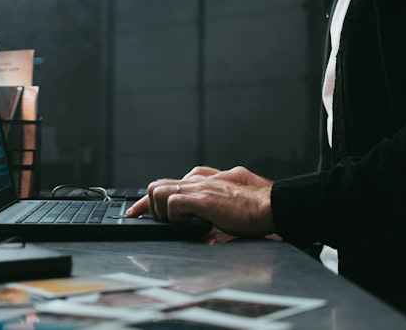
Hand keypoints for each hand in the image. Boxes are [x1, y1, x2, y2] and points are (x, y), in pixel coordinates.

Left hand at [125, 165, 275, 237]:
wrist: (270, 206)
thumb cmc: (255, 207)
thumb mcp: (229, 202)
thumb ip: (212, 207)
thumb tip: (203, 226)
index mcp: (203, 181)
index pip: (167, 184)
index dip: (148, 201)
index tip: (135, 213)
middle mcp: (197, 180)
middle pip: (156, 186)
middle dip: (150, 208)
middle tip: (158, 224)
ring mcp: (199, 187)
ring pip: (159, 191)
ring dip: (162, 211)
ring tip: (179, 223)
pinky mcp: (202, 198)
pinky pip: (173, 202)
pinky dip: (174, 216)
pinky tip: (189, 223)